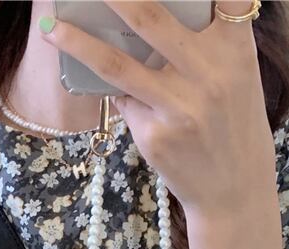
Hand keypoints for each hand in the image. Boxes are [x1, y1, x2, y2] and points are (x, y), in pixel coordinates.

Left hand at [38, 0, 277, 219]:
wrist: (233, 190)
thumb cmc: (233, 124)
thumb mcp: (237, 77)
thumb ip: (206, 43)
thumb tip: (144, 15)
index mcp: (236, 50)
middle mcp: (209, 74)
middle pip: (149, 17)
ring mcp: (178, 107)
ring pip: (116, 64)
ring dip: (77, 42)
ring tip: (52, 29)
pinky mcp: (154, 136)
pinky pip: (123, 100)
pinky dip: (113, 89)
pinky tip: (104, 87)